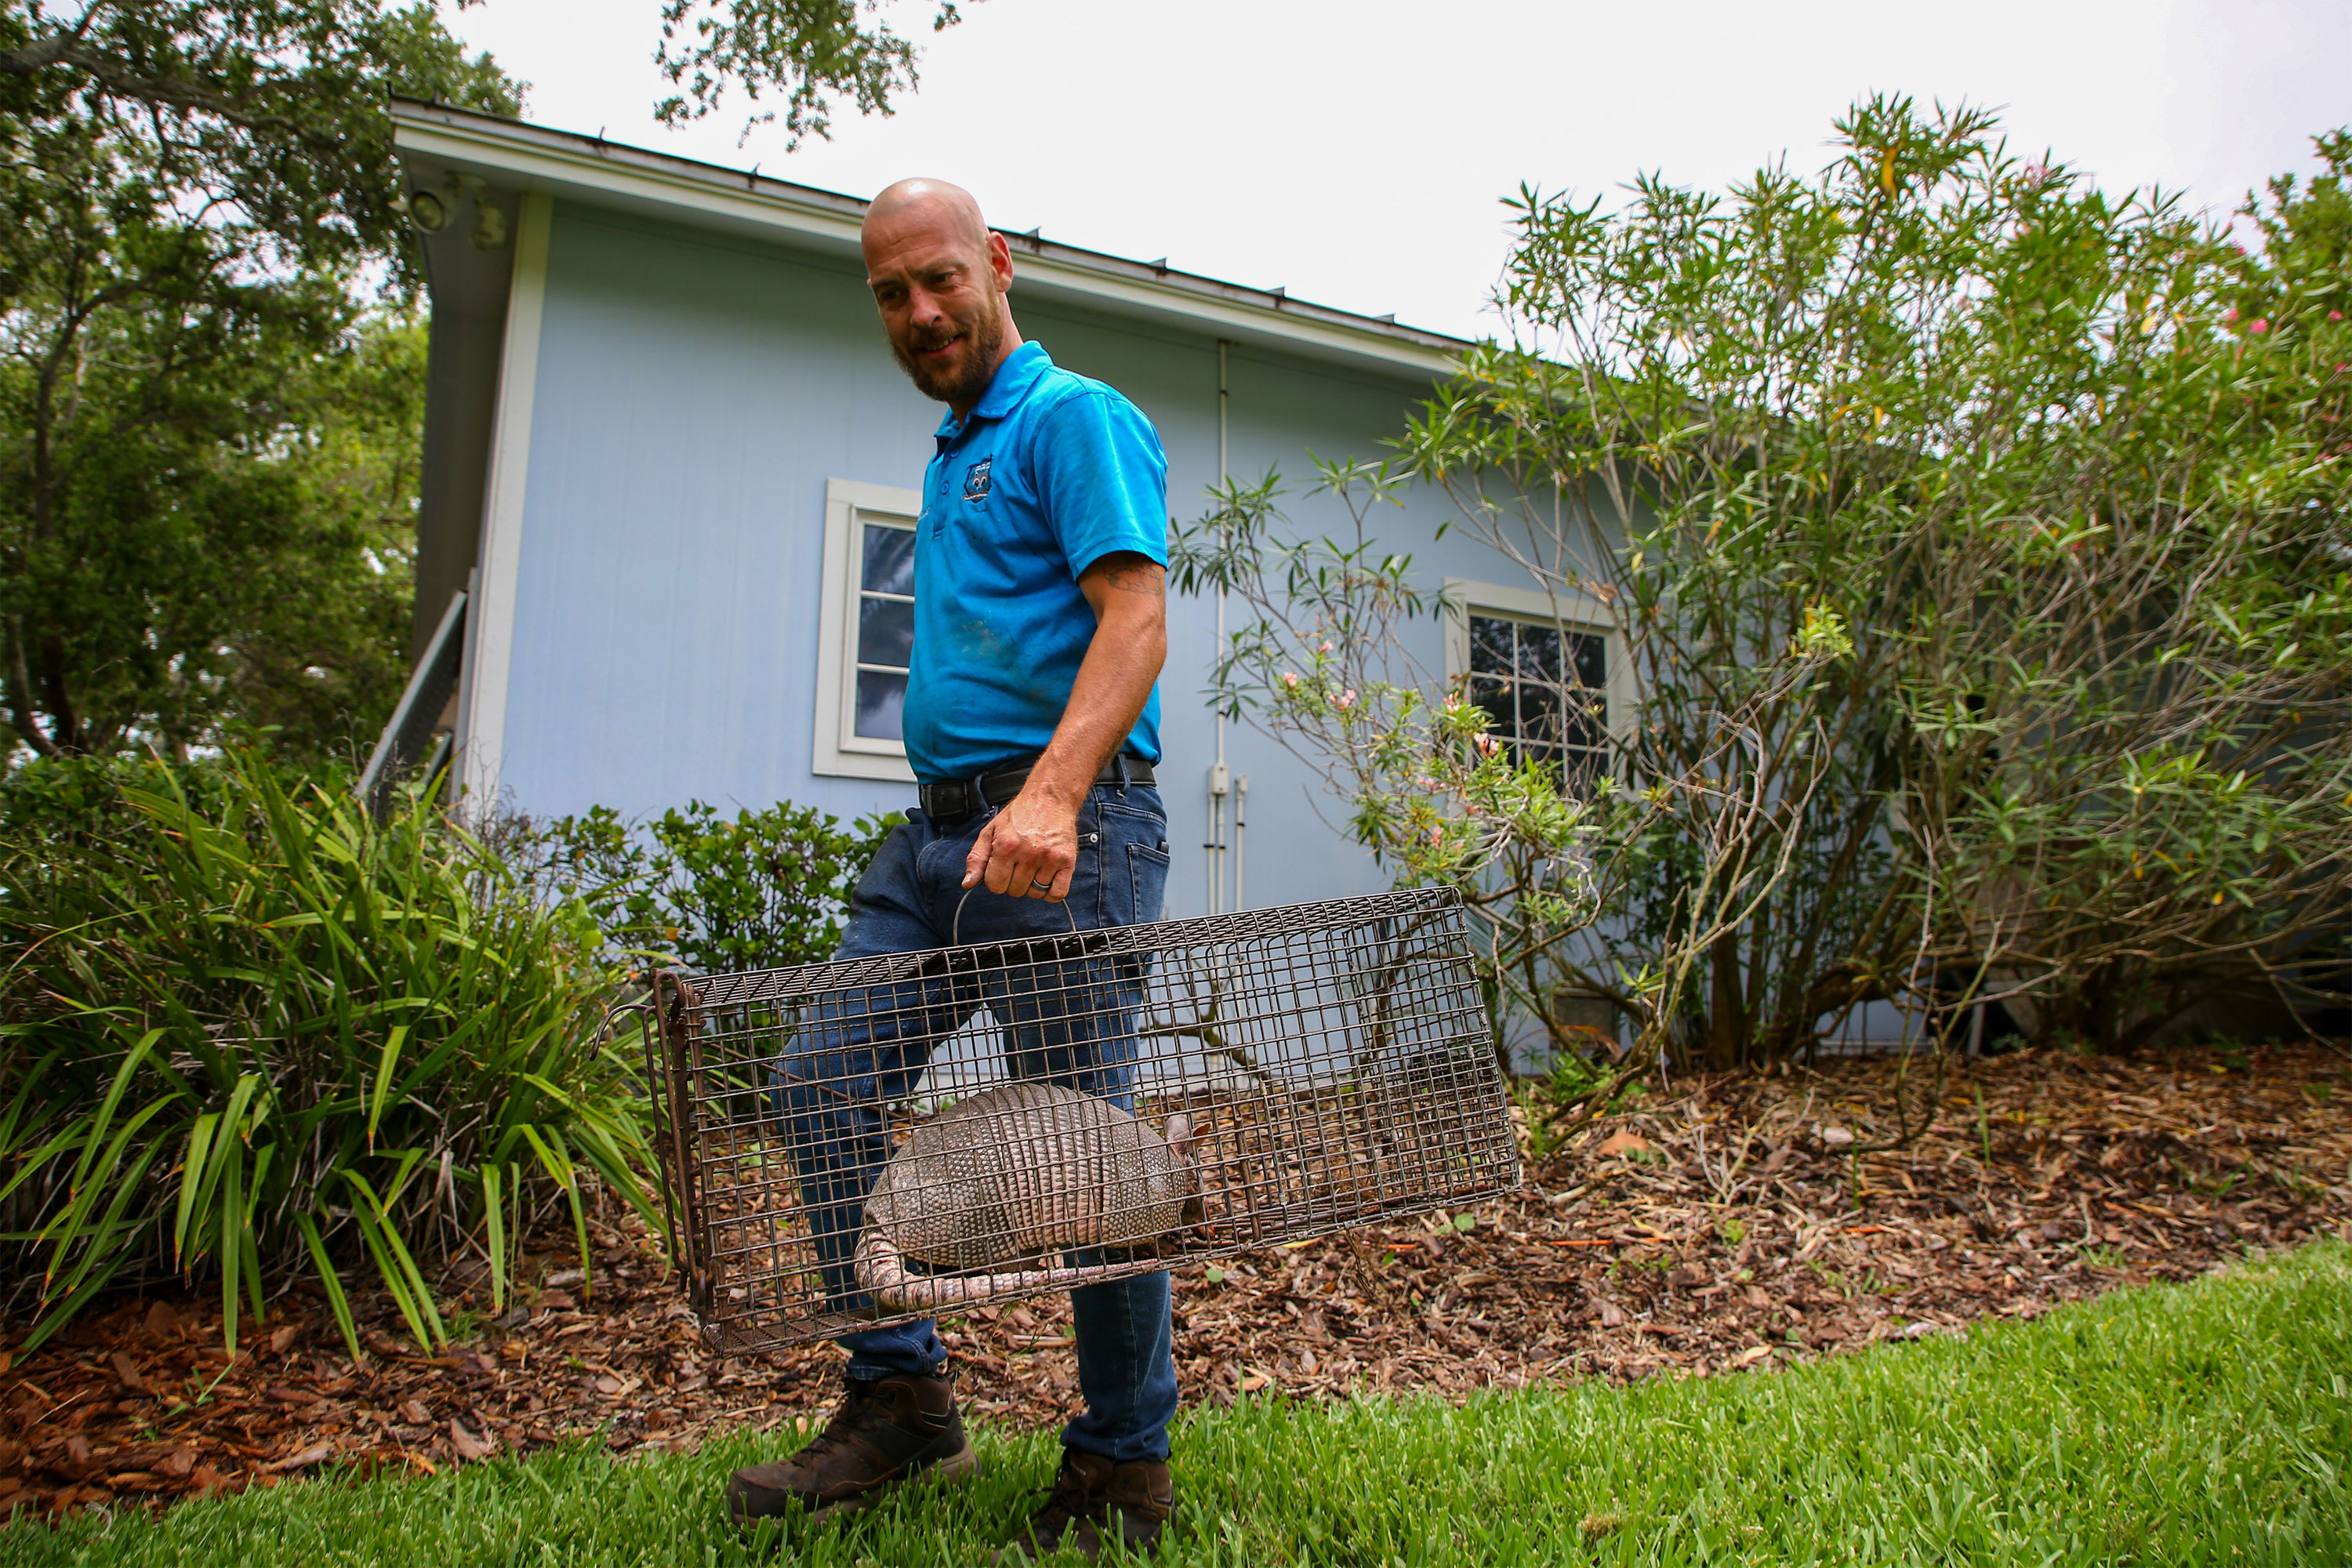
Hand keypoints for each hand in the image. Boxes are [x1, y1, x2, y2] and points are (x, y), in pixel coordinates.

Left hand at [963, 784, 1079, 900]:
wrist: (1050, 797)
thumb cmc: (1020, 814)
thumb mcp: (990, 831)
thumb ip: (977, 858)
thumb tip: (968, 884)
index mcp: (1006, 846)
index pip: (995, 885)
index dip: (996, 880)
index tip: (1003, 869)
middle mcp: (1028, 853)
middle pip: (1015, 891)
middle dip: (1014, 881)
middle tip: (1019, 863)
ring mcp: (1049, 858)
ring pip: (1035, 893)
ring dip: (1033, 885)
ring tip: (1034, 865)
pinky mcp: (1067, 861)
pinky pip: (1058, 894)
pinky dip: (1051, 892)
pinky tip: (1047, 877)